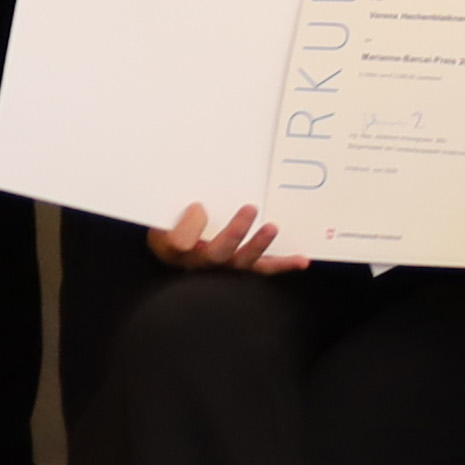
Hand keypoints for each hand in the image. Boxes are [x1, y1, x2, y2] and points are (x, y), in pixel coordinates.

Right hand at [149, 201, 305, 272]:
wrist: (177, 247)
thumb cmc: (170, 226)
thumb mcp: (162, 215)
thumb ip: (172, 203)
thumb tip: (191, 194)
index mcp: (173, 249)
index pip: (179, 243)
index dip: (190, 226)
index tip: (198, 205)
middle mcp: (198, 264)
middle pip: (216, 254)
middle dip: (234, 232)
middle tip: (250, 208)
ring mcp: (222, 269)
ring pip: (243, 263)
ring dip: (259, 245)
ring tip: (272, 227)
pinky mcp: (242, 270)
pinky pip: (263, 269)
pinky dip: (283, 264)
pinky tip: (301, 260)